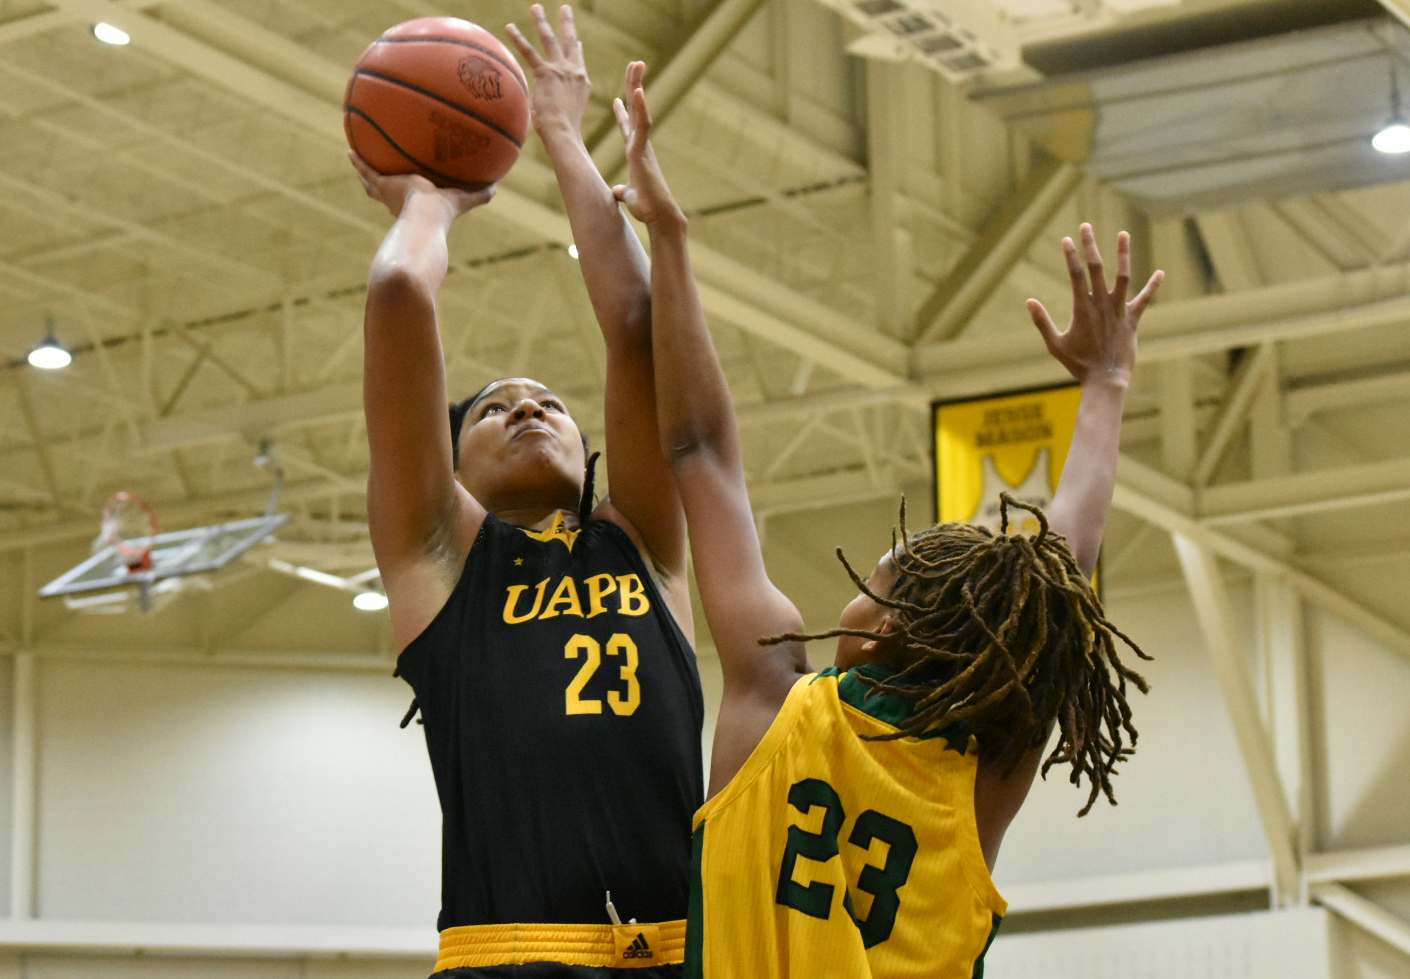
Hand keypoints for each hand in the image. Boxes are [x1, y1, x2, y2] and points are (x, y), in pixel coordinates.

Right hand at [349, 151, 493, 220]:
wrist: (427, 217)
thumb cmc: (446, 213)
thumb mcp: (464, 199)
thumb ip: (479, 195)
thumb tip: (497, 188)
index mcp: (416, 205)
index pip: (411, 197)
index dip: (409, 192)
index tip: (410, 185)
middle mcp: (399, 201)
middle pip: (387, 191)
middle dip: (383, 183)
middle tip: (380, 174)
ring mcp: (389, 193)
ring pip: (372, 181)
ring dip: (365, 171)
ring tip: (357, 157)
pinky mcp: (383, 186)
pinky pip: (367, 171)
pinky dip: (359, 162)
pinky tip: (351, 150)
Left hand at [506, 4, 590, 135]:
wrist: (563, 133)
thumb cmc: (563, 132)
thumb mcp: (566, 112)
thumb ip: (560, 100)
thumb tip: (549, 105)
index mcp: (582, 83)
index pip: (579, 60)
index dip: (577, 49)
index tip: (578, 40)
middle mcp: (575, 73)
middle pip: (571, 42)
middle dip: (567, 24)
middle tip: (565, 9)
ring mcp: (561, 70)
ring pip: (550, 40)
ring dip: (541, 22)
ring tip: (535, 8)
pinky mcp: (546, 73)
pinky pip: (529, 52)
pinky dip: (518, 39)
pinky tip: (509, 27)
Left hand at [610, 63, 682, 226]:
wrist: (658, 217)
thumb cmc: (646, 208)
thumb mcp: (628, 196)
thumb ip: (622, 190)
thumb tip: (617, 192)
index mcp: (636, 153)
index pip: (628, 128)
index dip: (623, 113)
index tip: (618, 99)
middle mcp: (640, 145)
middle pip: (636, 109)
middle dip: (633, 86)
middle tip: (633, 65)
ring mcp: (642, 145)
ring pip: (640, 109)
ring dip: (637, 86)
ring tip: (636, 65)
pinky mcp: (643, 151)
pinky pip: (643, 124)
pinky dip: (641, 107)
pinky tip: (637, 90)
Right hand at [1027, 224, 1163, 385]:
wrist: (1106, 380)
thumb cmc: (1079, 364)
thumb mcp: (1055, 344)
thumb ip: (1042, 322)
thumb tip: (1028, 302)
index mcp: (1082, 308)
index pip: (1075, 275)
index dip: (1070, 255)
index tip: (1067, 239)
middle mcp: (1102, 304)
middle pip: (1096, 268)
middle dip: (1090, 245)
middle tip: (1086, 225)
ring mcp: (1119, 310)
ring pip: (1123, 276)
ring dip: (1123, 254)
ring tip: (1124, 233)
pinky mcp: (1132, 320)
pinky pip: (1144, 300)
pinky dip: (1152, 286)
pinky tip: (1161, 273)